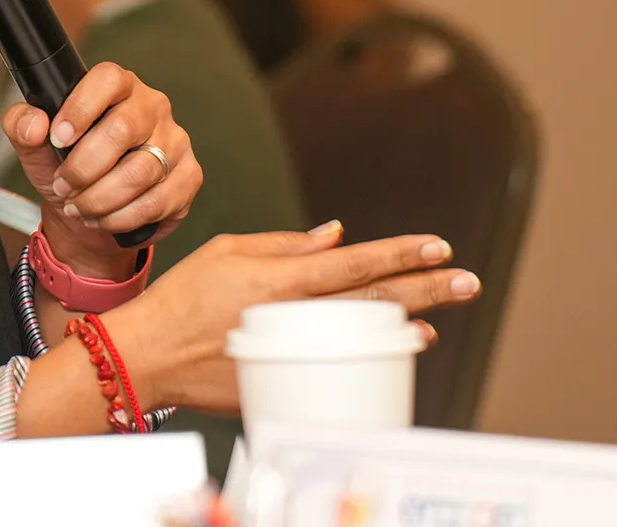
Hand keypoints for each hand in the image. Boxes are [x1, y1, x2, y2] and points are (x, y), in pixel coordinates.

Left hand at [3, 62, 202, 275]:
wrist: (91, 214)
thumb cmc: (68, 170)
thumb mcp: (36, 149)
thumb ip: (22, 126)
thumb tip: (34, 123)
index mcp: (118, 87)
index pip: (108, 79)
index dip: (81, 107)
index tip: (58, 138)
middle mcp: (153, 107)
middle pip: (122, 130)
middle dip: (83, 168)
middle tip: (63, 186)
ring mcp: (176, 141)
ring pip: (140, 172)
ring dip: (100, 198)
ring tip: (79, 207)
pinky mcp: (189, 177)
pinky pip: (158, 201)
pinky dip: (122, 217)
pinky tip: (104, 218)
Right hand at [102, 223, 481, 413]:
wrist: (149, 355)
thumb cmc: (184, 296)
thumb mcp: (230, 250)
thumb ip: (286, 243)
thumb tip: (336, 235)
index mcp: (280, 278)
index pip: (356, 262)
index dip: (402, 253)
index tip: (438, 246)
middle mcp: (294, 315)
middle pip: (375, 300)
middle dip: (427, 288)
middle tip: (468, 281)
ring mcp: (293, 353)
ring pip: (365, 336)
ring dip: (409, 324)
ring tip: (440, 315)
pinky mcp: (285, 381)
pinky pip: (342, 366)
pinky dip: (375, 355)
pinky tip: (400, 348)